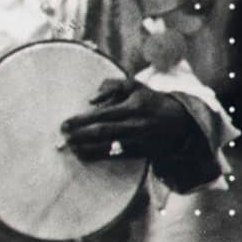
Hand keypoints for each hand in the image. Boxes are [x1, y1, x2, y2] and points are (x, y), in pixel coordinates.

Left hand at [60, 78, 196, 161]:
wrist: (178, 123)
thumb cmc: (150, 101)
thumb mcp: (135, 86)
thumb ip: (112, 86)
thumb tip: (91, 100)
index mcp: (134, 106)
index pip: (103, 114)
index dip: (82, 120)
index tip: (65, 124)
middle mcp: (136, 124)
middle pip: (102, 132)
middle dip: (80, 135)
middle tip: (63, 137)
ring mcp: (138, 140)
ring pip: (107, 146)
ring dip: (85, 148)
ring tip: (70, 147)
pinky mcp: (139, 153)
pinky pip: (114, 156)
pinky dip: (97, 156)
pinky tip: (83, 156)